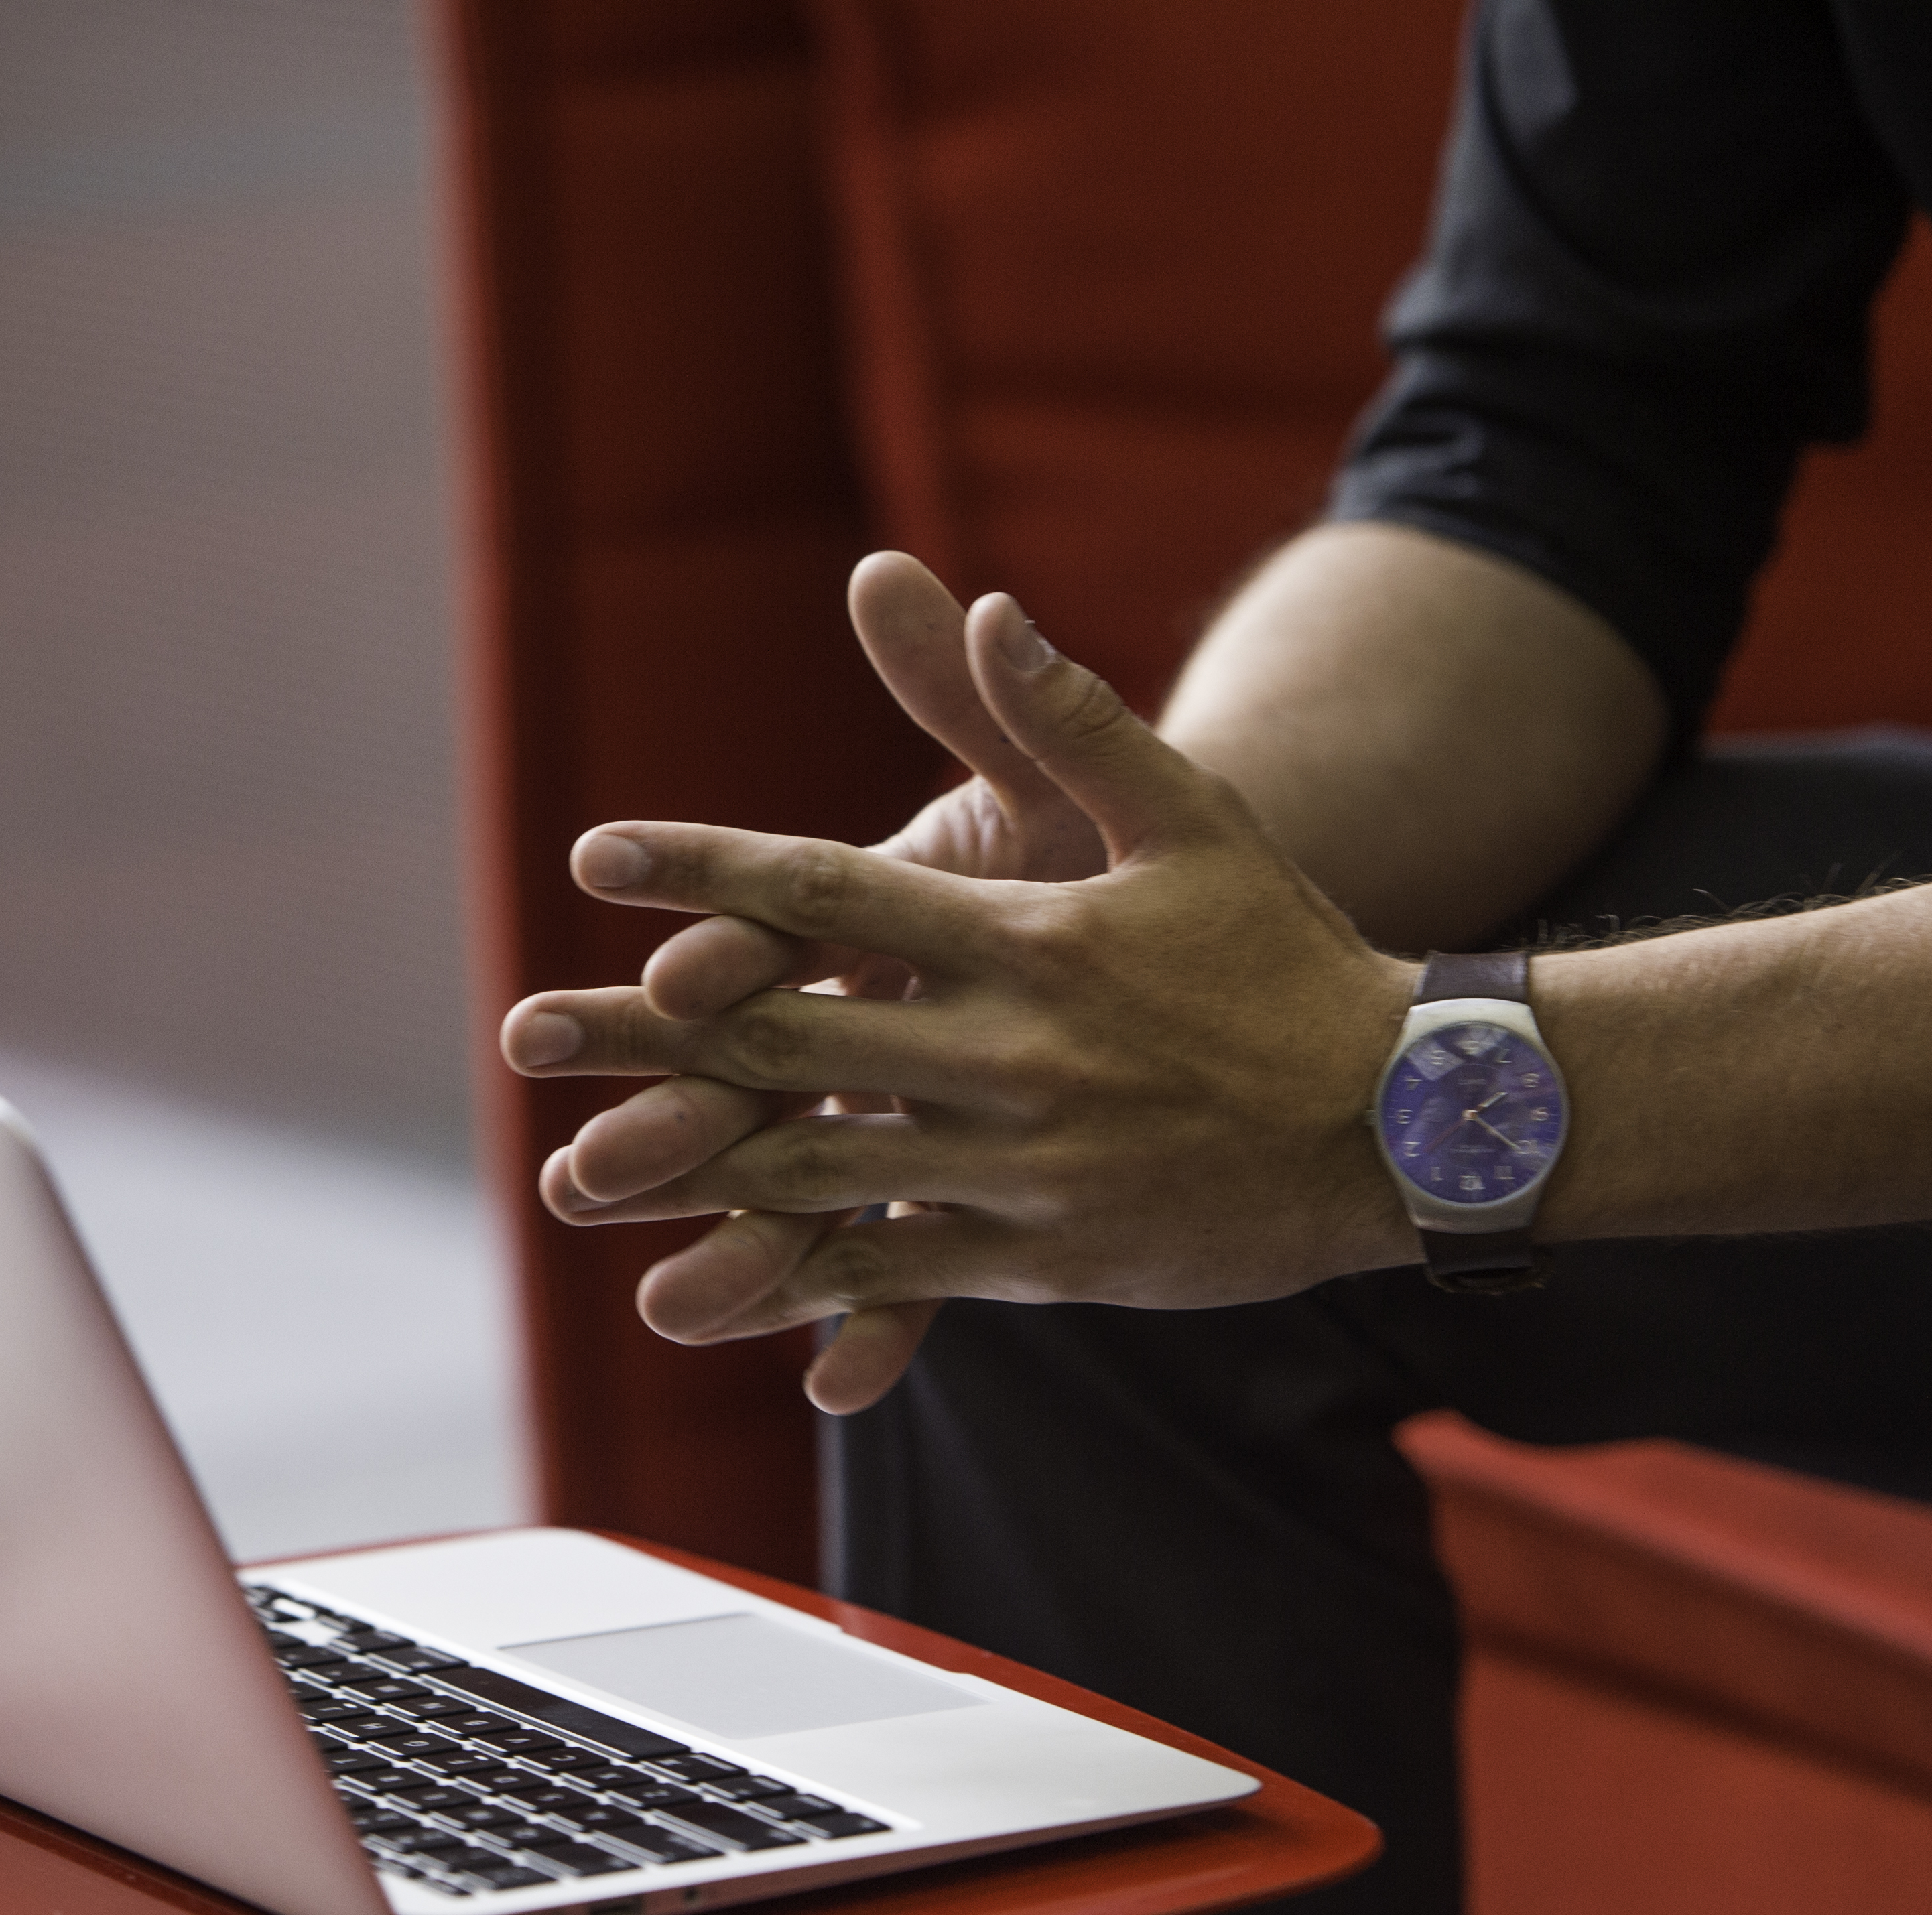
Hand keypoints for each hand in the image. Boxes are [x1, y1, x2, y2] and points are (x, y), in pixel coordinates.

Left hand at [501, 591, 1418, 1412]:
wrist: (1405, 1120)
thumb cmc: (1288, 955)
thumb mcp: (1189, 818)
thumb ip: (1068, 717)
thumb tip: (974, 598)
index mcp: (1028, 939)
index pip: (832, 894)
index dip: (705, 871)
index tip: (597, 854)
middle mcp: (1008, 1054)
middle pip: (793, 1038)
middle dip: (647, 1038)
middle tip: (526, 1028)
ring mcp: (1022, 1167)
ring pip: (823, 1169)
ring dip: (692, 1174)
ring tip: (582, 1176)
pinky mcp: (1046, 1257)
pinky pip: (899, 1275)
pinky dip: (803, 1288)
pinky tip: (711, 1298)